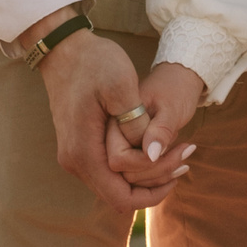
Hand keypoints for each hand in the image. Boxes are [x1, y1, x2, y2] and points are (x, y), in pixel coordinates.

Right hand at [31, 13, 165, 216]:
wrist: (62, 47)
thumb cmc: (92, 62)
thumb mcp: (121, 85)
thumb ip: (137, 123)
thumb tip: (152, 153)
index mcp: (84, 153)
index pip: (122, 199)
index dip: (153, 195)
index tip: (179, 171)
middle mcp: (75, 161)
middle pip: (119, 195)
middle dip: (154, 184)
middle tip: (184, 159)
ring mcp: (74, 154)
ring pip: (114, 183)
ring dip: (145, 174)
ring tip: (175, 151)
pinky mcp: (78, 144)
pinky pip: (108, 169)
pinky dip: (132, 164)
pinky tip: (152, 145)